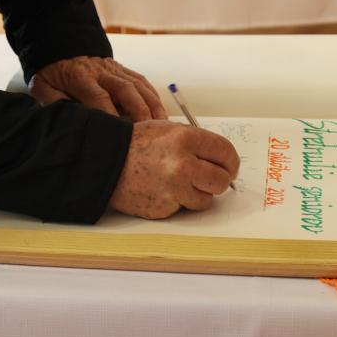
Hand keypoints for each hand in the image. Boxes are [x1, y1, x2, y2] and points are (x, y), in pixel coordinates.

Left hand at [31, 56, 165, 121]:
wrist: (60, 46)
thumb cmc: (52, 72)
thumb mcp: (42, 87)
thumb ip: (53, 103)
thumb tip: (66, 121)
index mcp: (79, 76)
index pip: (98, 96)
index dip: (110, 115)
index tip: (118, 134)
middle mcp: (101, 71)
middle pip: (125, 89)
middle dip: (139, 110)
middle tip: (148, 131)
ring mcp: (114, 68)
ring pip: (138, 85)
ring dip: (152, 105)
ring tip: (161, 126)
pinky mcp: (123, 69)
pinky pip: (142, 81)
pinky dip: (153, 97)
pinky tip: (160, 113)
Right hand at [108, 121, 239, 219]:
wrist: (106, 162)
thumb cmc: (135, 143)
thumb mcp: (166, 129)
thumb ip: (194, 141)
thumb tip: (220, 157)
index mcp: (186, 139)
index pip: (226, 153)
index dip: (230, 162)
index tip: (228, 167)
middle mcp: (183, 164)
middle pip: (222, 180)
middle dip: (219, 180)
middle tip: (210, 178)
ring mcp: (174, 189)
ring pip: (207, 199)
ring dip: (199, 194)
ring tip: (182, 184)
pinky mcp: (165, 208)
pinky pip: (184, 208)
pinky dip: (179, 201)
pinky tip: (164, 190)